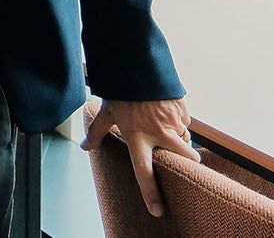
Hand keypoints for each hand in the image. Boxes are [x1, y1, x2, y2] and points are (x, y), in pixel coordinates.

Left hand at [81, 97, 200, 216]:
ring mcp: (173, 121)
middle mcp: (158, 133)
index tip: (157, 209)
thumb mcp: (106, 111)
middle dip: (188, 165)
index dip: (151, 193)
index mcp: (137, 137)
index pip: (145, 172)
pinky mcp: (182, 109)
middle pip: (185, 160)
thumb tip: (84, 147)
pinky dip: (180, 123)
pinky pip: (186, 123)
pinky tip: (167, 113)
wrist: (137, 63)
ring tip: (165, 130)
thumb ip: (97, 132)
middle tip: (181, 163)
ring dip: (181, 141)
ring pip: (186, 141)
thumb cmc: (120, 90)